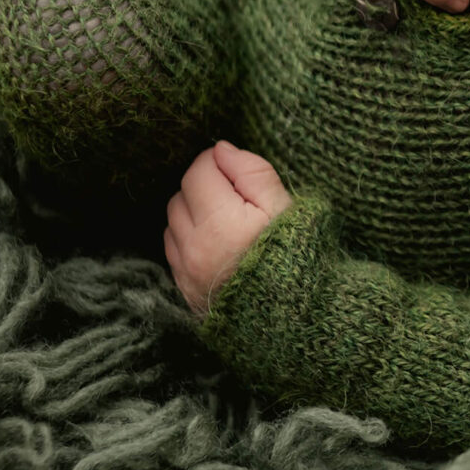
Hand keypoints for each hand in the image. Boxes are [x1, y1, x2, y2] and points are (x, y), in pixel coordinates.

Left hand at [163, 141, 292, 317]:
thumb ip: (253, 172)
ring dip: (193, 213)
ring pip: (173, 222)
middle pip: (181, 195)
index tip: (237, 171)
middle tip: (235, 196)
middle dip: (203, 187)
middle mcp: (195, 247)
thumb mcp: (285, 207)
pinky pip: (173, 250)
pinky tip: (216, 243)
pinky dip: (188, 239)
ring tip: (227, 220)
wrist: (296, 319)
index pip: (199, 171)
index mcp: (220, 222)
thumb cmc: (296, 257)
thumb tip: (221, 150)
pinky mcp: (184, 289)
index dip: (218, 163)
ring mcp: (186, 270)